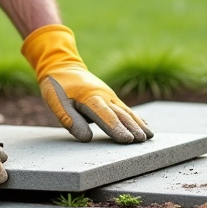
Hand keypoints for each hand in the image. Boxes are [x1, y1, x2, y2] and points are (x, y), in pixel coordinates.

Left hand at [22, 25, 152, 143]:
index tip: (127, 139)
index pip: (105, 115)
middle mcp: (104, 96)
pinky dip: (135, 117)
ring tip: (149, 136)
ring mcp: (109, 95)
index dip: (116, 128)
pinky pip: (124, 108)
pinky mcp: (110, 96)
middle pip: (120, 113)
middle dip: (132, 127)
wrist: (63, 66)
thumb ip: (71, 120)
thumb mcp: (57, 103)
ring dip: (137, 123)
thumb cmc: (58, 87)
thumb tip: (86, 138)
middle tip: (143, 140)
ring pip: (125, 111)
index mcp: (90, 97)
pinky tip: (144, 124)